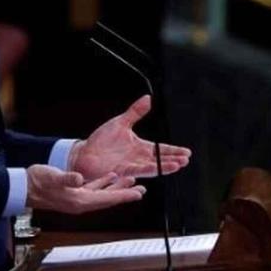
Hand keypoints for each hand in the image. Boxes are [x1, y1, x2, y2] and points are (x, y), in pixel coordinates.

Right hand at [25, 164, 145, 213]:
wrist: (24, 186)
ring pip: (103, 193)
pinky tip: (110, 177)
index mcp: (79, 200)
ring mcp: (77, 197)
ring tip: (131, 182)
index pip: (107, 199)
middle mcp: (81, 201)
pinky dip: (104, 183)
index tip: (138, 194)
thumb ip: (68, 179)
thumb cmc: (38, 183)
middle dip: (125, 193)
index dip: (124, 196)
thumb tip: (79, 178)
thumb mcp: (54, 179)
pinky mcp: (73, 191)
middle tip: (141, 189)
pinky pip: (94, 188)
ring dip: (117, 187)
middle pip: (109, 198)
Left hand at [69, 95, 190, 179]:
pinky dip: (149, 171)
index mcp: (140, 147)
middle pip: (160, 160)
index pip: (161, 149)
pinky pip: (138, 171)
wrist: (84, 154)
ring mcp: (132, 166)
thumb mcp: (120, 123)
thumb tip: (148, 98)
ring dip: (165, 167)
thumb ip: (135, 112)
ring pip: (153, 167)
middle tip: (186, 160)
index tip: (187, 152)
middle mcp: (138, 158)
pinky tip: (159, 170)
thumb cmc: (100, 140)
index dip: (173, 151)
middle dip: (173, 160)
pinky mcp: (123, 172)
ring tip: (178, 165)